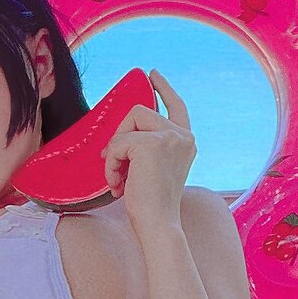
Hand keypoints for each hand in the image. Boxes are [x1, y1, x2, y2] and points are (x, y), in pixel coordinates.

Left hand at [102, 69, 195, 230]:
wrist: (159, 224)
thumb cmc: (152, 205)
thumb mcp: (152, 169)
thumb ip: (146, 147)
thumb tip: (118, 136)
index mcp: (186, 141)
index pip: (176, 105)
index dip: (163, 88)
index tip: (151, 74)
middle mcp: (183, 135)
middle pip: (140, 112)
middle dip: (121, 136)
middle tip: (113, 164)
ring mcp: (169, 137)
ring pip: (128, 123)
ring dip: (115, 151)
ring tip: (118, 178)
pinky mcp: (151, 144)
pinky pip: (118, 143)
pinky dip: (111, 163)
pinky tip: (117, 183)